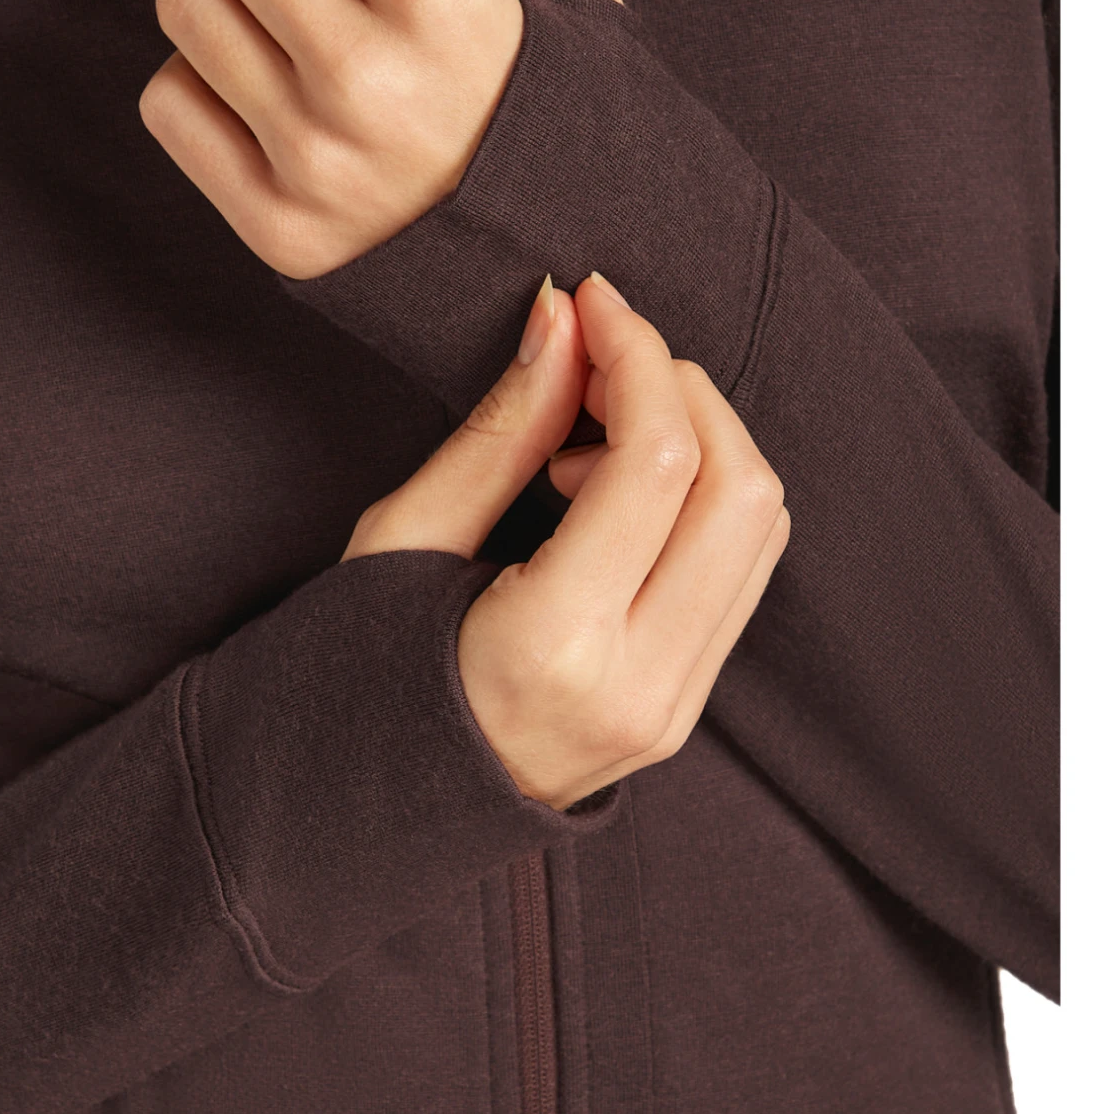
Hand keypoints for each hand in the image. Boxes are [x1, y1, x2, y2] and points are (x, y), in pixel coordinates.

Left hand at [140, 0, 618, 278]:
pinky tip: (279, 100)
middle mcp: (368, 86)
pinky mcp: (276, 227)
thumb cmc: (562, 111)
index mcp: (445, 4)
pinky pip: (169, 102)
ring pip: (184, 5)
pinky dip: (211, 87)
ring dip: (235, 2)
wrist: (571, 263)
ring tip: (306, 38)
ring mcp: (314, 166)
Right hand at [345, 273, 789, 811]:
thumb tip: (562, 321)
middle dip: (682, 390)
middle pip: (739, 490)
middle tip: (597, 359)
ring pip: (760, 528)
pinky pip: (742, 571)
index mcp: (553, 645)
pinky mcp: (686, 706)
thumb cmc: (354, 673)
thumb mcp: (403, 540)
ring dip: (700, 441)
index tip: (593, 303)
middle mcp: (639, 685)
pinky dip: (702, 498)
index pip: (658, 465)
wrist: (362, 810)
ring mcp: (675, 707)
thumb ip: (499, 429)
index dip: (636, 357)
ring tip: (590, 439)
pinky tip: (615, 492)